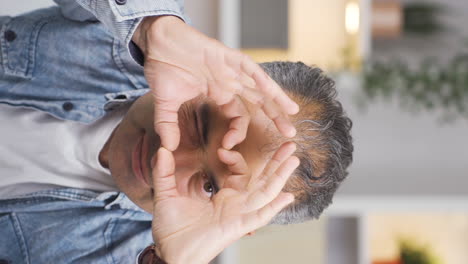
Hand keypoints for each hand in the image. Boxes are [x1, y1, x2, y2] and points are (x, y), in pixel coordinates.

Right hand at [133, 16, 298, 150]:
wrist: (157, 42)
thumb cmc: (163, 69)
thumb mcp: (165, 103)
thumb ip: (167, 125)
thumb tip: (167, 148)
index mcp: (219, 93)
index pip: (238, 116)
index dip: (238, 132)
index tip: (229, 146)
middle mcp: (229, 82)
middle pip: (258, 102)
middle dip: (275, 117)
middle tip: (290, 134)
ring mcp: (230, 69)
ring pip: (259, 85)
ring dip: (276, 98)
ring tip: (293, 112)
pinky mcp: (226, 56)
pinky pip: (248, 67)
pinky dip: (260, 78)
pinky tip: (272, 90)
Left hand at [150, 142, 298, 263]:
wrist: (169, 251)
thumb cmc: (171, 227)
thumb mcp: (166, 194)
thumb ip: (164, 171)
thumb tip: (162, 149)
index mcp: (223, 196)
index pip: (240, 172)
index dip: (236, 159)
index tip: (224, 150)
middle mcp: (236, 204)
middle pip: (262, 180)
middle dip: (276, 162)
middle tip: (289, 144)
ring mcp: (239, 215)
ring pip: (265, 193)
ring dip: (280, 177)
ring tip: (294, 159)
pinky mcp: (237, 227)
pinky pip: (259, 216)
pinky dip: (274, 207)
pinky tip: (288, 196)